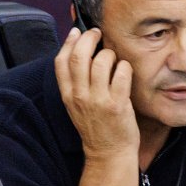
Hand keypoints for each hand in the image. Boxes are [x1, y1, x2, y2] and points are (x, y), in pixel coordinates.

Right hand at [54, 27, 139, 160]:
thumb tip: (80, 51)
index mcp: (67, 95)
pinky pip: (122, 73)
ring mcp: (98, 101)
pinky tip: (124, 71)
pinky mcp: (117, 104)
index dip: (68, 42)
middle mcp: (80, 96)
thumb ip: (76, 82)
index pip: (61, 62)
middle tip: (97, 34)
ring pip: (102, 61)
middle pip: (79, 57)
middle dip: (89, 38)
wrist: (107, 153)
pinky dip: (125, 66)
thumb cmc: (95, 126)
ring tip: (113, 59)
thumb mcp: (76, 105)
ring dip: (110, 53)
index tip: (77, 32)